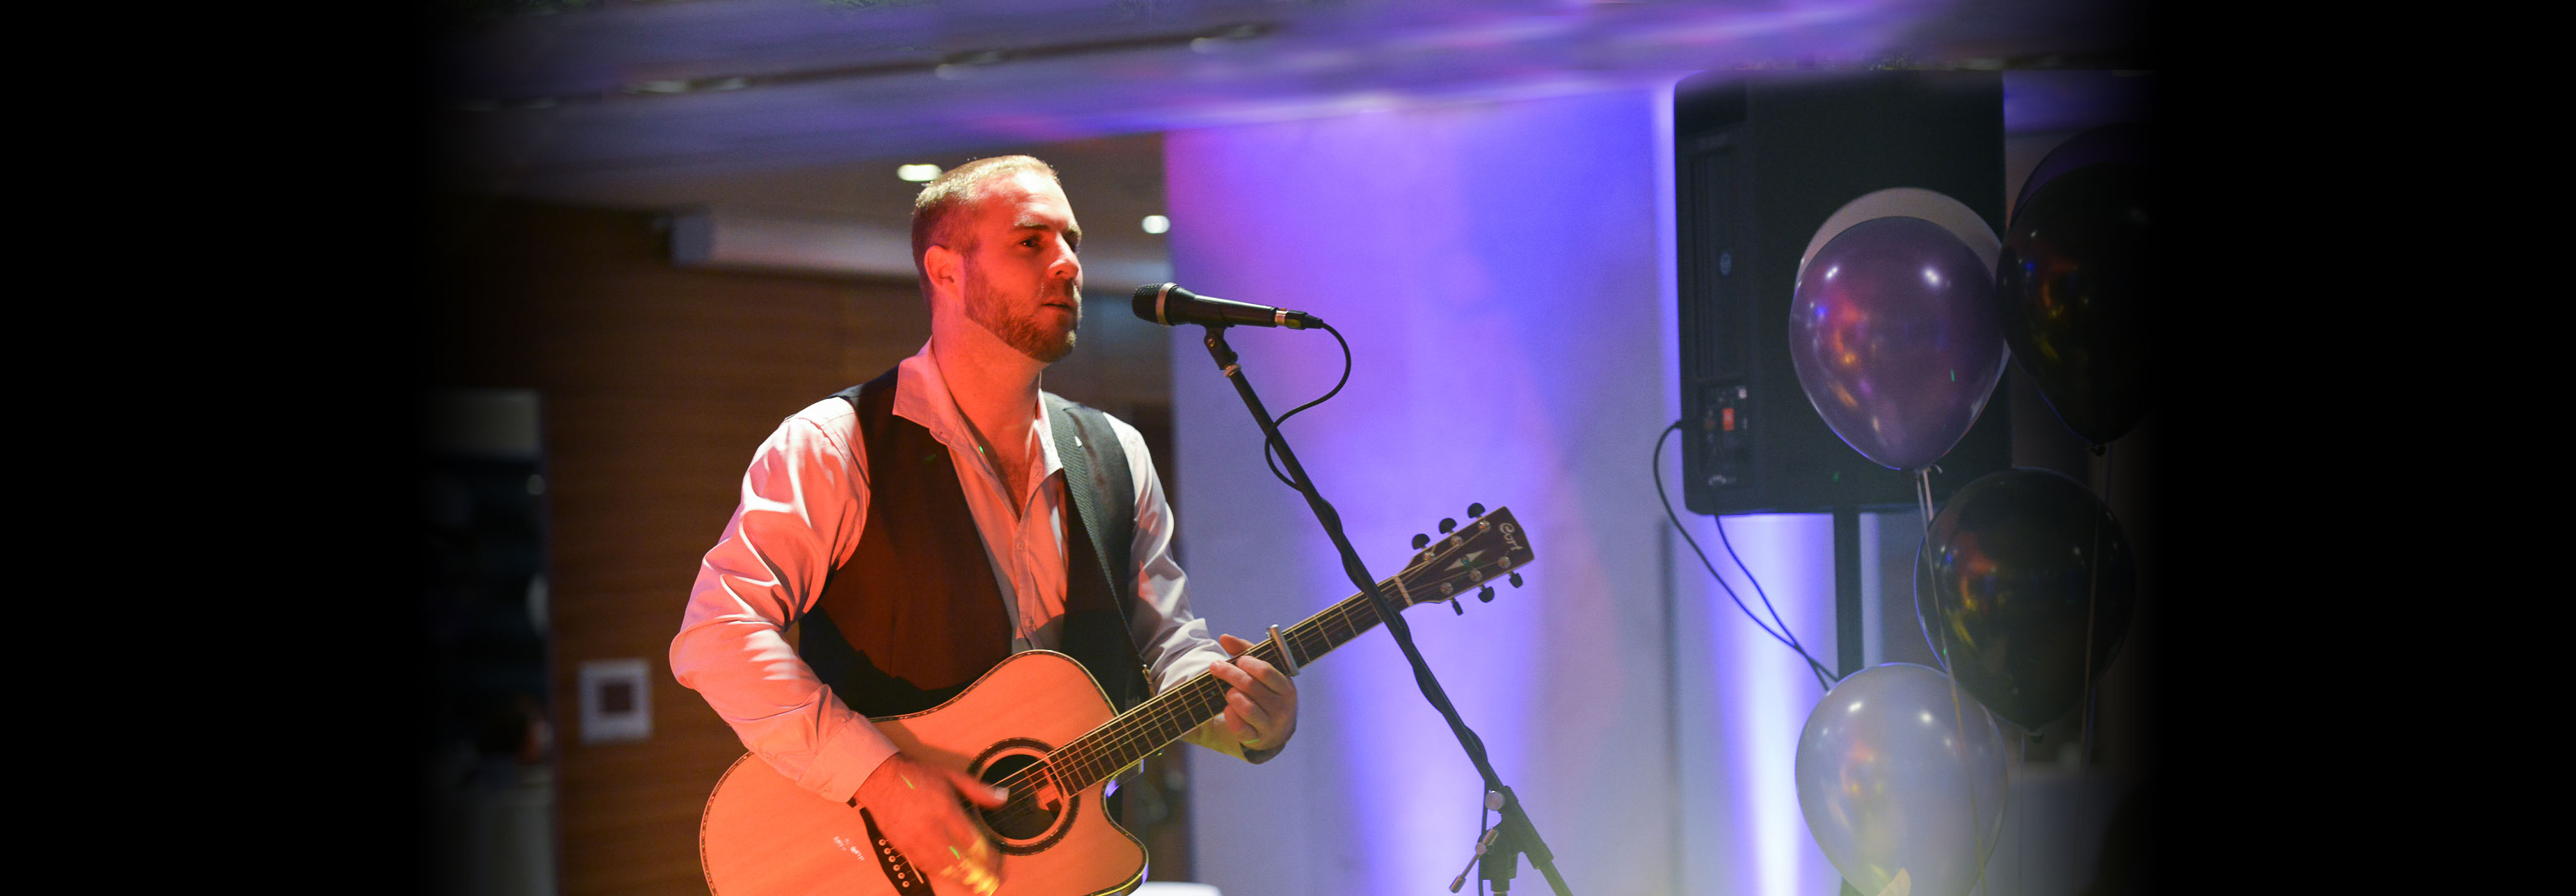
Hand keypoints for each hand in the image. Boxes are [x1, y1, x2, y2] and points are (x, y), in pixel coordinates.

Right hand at [853, 753, 1008, 895]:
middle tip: (989, 881)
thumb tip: (1002, 798)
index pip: (972, 841)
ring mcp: (915, 840)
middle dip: (976, 873)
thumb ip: (978, 790)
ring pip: (941, 867)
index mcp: (946, 810)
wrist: (880, 779)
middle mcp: (931, 829)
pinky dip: (939, 873)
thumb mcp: (952, 776)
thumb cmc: (918, 776)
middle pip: (958, 860)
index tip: (995, 864)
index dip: (986, 856)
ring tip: (972, 884)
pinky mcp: (903, 847)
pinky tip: (949, 876)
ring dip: (958, 878)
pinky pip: (923, 866)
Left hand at [1209, 633, 1299, 757]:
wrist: (1275, 728)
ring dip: (1231, 695)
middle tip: (1215, 667)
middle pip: (1251, 687)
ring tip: (1228, 691)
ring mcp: (1271, 726)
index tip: (1237, 660)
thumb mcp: (1262, 671)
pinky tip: (1227, 708)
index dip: (1247, 663)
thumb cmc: (1266, 692)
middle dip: (1230, 674)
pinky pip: (1240, 729)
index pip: (1266, 671)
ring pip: (1246, 708)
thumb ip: (1244, 651)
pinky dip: (1230, 716)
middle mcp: (1283, 708)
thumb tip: (1224, 637)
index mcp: (1286, 688)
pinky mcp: (1258, 740)